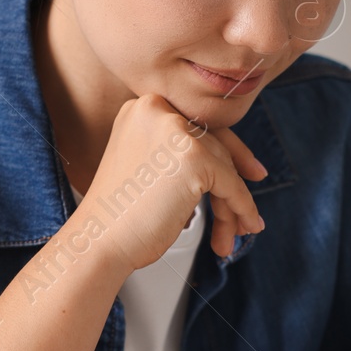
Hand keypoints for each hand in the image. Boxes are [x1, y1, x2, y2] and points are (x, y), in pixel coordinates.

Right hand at [82, 93, 266, 271]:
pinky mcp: (193, 156)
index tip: (252, 171)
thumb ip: (181, 154)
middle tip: (245, 214)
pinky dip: (241, 208)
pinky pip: (231, 184)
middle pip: (214, 145)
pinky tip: (242, 227)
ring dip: (231, 206)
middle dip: (231, 185)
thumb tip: (235, 162)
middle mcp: (157, 110)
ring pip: (224, 167)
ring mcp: (175, 130)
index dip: (228, 151)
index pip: (198, 126)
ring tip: (233, 234)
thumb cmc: (119, 216)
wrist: (98, 241)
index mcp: (143, 109)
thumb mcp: (149, 169)